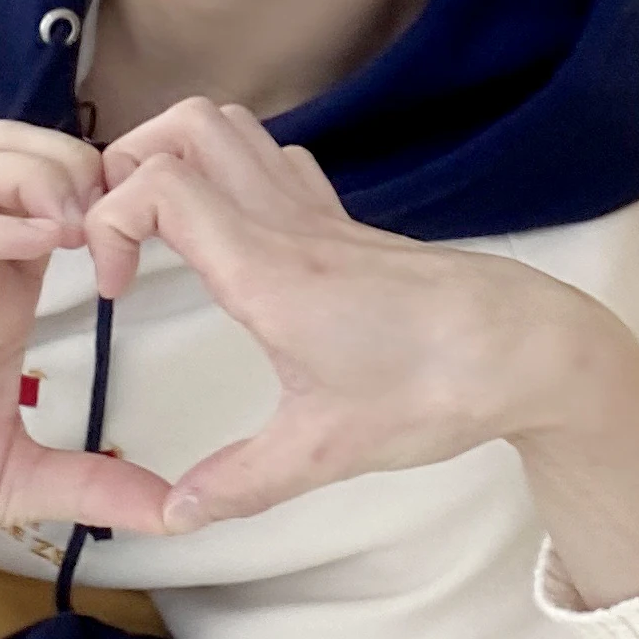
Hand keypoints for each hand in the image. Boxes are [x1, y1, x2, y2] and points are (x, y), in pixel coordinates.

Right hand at [0, 123, 158, 575]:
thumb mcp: (23, 480)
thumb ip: (97, 484)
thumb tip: (173, 513)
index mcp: (2, 294)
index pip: (52, 191)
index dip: (106, 189)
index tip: (152, 236)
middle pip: (12, 148)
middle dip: (73, 156)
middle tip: (115, 210)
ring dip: (38, 175)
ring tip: (80, 225)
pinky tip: (46, 247)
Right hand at [83, 101, 638, 603]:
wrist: (529, 349)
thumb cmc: (433, 388)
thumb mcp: (325, 450)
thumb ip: (240, 483)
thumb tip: (172, 515)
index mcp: (267, 267)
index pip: (158, 185)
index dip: (109, 219)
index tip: (117, 289)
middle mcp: (288, 222)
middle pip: (189, 123)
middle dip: (128, 163)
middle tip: (119, 236)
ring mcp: (322, 214)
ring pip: (235, 128)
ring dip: (178, 157)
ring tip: (159, 232)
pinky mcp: (348, 224)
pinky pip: (276, 161)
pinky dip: (232, 172)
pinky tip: (230, 238)